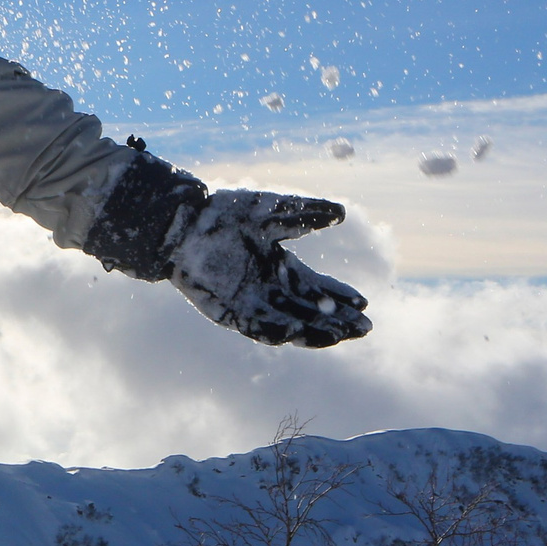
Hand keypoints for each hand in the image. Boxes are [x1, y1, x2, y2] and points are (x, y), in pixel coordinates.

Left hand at [167, 190, 370, 347]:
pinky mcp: (228, 312)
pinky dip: (274, 332)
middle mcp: (269, 289)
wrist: (181, 224)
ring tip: (339, 334)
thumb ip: (304, 214)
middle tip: (365, 326)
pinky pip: (254, 328)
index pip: (317, 287)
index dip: (340, 295)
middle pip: (311, 311)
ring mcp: (249, 303)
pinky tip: (294, 334)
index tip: (364, 302)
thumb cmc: (223, 214)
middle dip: (338, 320)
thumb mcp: (271, 211)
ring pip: (290, 324)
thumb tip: (342, 214)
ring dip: (315, 331)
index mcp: (280, 267)